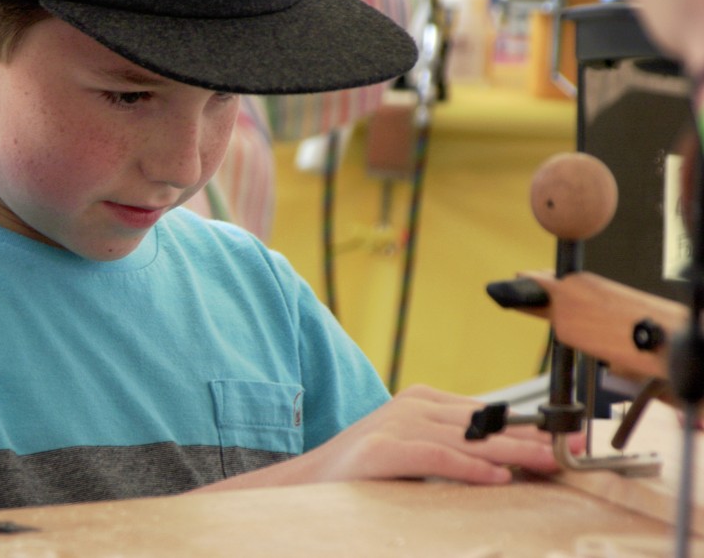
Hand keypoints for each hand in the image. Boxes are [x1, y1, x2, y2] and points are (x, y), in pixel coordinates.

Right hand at [307, 384, 578, 484]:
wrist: (309, 482)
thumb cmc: (366, 472)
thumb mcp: (416, 450)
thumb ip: (455, 447)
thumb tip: (509, 461)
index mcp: (423, 400)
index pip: (488, 413)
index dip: (530, 427)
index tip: (568, 440)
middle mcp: (412, 405)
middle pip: (485, 423)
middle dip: (534, 438)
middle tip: (574, 450)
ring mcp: (395, 425)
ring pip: (468, 438)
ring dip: (515, 452)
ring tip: (550, 462)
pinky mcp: (382, 450)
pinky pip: (436, 456)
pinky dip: (471, 467)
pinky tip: (499, 476)